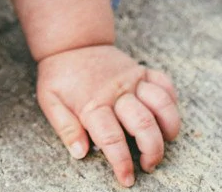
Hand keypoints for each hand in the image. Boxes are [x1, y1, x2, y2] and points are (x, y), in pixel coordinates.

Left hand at [37, 45, 180, 186]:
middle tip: (148, 165)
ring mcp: (131, 79)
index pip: (111, 138)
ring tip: (164, 142)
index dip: (122, 163)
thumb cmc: (60, 75)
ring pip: (161, 103)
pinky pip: (165, 83)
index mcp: (92, 103)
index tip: (127, 179)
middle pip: (143, 124)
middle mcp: (116, 91)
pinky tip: (165, 116)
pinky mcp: (141, 70)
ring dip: (169, 127)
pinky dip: (172, 100)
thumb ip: (64, 127)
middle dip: (152, 151)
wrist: (70, 42)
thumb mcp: (49, 100)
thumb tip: (80, 153)